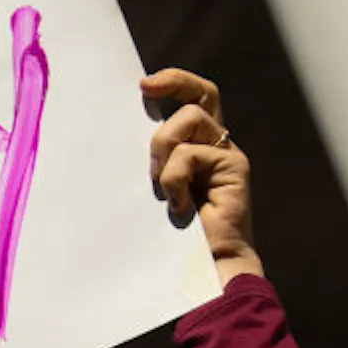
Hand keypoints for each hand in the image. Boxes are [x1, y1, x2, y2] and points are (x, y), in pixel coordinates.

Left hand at [141, 69, 260, 285]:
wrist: (203, 266)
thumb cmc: (169, 233)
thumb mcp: (151, 187)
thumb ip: (148, 162)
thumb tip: (112, 134)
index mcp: (194, 146)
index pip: (191, 100)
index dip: (172, 83)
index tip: (142, 86)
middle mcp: (214, 145)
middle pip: (204, 93)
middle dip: (175, 82)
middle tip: (145, 87)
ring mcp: (226, 154)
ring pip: (189, 119)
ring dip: (163, 145)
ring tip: (158, 181)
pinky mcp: (235, 167)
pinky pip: (191, 153)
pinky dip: (174, 176)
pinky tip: (176, 204)